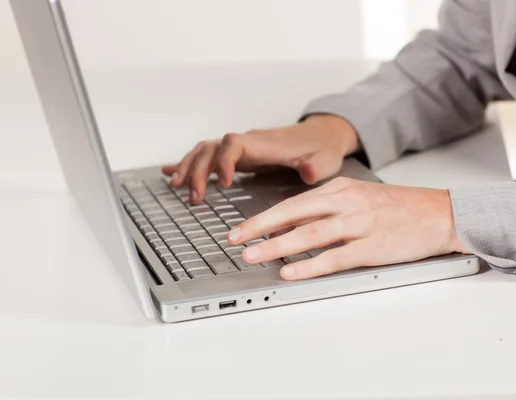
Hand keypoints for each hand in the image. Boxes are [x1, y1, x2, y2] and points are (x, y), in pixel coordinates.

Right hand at [162, 115, 359, 203]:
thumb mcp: (324, 160)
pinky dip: (190, 163)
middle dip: (198, 170)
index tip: (224, 184)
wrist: (323, 135)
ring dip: (189, 167)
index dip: (224, 162)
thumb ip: (314, 167)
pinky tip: (173, 171)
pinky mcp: (240, 156)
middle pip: (212, 148)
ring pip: (206, 151)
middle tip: (194, 197)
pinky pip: (209, 156)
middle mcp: (249, 143)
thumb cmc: (321, 148)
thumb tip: (310, 171)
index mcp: (265, 144)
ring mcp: (242, 149)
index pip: (234, 145)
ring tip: (176, 186)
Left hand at [226, 177, 469, 279]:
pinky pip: (336, 257)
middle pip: (295, 214)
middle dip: (261, 228)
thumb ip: (325, 209)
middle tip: (236, 242)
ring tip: (254, 256)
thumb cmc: (397, 207)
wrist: (440, 213)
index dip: (263, 217)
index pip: (293, 203)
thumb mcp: (358, 197)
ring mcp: (361, 224)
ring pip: (311, 234)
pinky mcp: (374, 247)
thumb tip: (289, 226)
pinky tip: (292, 273)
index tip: (241, 230)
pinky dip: (311, 266)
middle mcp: (347, 203)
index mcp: (341, 189)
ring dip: (279, 246)